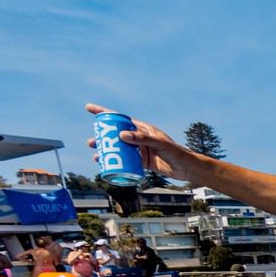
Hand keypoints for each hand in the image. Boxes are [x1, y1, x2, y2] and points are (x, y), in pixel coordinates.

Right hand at [85, 104, 199, 182]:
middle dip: (102, 137)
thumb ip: (142, 139)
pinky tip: (107, 166)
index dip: (103, 113)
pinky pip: (126, 161)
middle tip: (91, 142)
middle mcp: (140, 138)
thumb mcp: (159, 144)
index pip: (120, 118)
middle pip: (116, 134)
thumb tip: (121, 135)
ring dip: (107, 151)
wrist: (186, 168)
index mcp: (143, 128)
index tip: (89, 108)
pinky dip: (116, 162)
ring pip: (119, 148)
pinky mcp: (143, 162)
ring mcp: (140, 150)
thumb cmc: (176, 152)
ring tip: (96, 155)